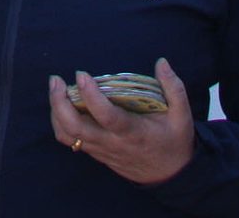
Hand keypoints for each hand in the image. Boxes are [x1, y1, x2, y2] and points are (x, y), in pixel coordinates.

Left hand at [49, 61, 196, 186]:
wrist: (170, 175)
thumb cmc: (175, 142)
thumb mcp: (182, 115)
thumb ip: (173, 87)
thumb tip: (161, 62)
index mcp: (133, 132)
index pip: (106, 116)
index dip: (90, 95)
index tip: (81, 74)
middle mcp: (112, 143)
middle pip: (75, 128)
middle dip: (59, 103)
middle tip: (56, 79)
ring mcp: (101, 150)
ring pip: (67, 136)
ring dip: (56, 112)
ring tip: (56, 88)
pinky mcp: (96, 153)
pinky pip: (70, 140)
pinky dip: (60, 123)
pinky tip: (62, 105)